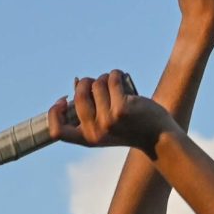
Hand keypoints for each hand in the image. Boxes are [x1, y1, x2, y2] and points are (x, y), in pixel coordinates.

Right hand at [48, 71, 181, 156]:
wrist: (158, 137)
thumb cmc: (131, 127)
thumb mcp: (106, 125)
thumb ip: (90, 110)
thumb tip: (76, 82)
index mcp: (87, 139)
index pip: (56, 131)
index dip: (55, 112)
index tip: (65, 99)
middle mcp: (95, 132)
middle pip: (78, 95)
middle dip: (87, 82)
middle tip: (98, 82)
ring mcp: (108, 121)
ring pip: (96, 84)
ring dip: (105, 78)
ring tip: (115, 83)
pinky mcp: (122, 109)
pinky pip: (111, 80)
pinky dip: (116, 74)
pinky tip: (121, 78)